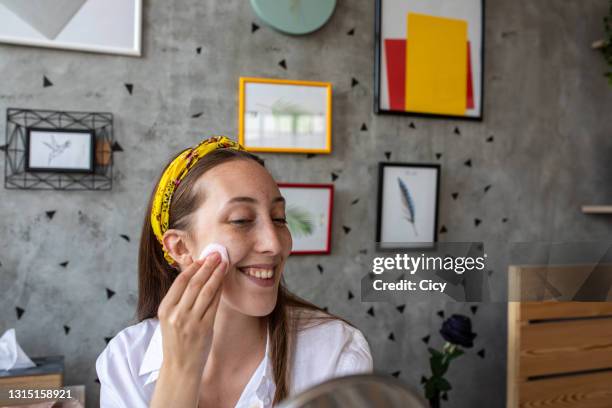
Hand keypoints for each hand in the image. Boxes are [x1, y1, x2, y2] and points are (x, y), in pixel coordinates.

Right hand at [157, 251, 227, 374]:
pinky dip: (219, 290)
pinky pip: (214, 304)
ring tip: (223, 263)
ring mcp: (191, 322)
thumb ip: (179, 298)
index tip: (202, 257)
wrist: (180, 367)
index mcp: (164, 309)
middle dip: (207, 266)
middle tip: (216, 254)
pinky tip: (223, 281)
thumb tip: (192, 271)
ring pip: (206, 291)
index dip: (193, 267)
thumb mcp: (170, 318)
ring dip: (216, 274)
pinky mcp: (205, 328)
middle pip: (194, 283)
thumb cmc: (176, 340)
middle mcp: (176, 314)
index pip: (179, 282)